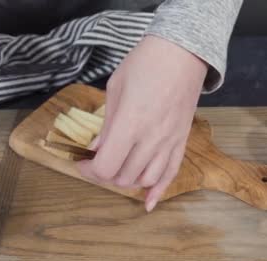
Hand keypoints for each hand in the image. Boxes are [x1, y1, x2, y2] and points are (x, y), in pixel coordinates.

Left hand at [78, 35, 207, 211]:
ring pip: (145, 180)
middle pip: (124, 177)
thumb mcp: (116, 88)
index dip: (89, 170)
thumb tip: (97, 147)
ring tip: (119, 168)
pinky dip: (158, 191)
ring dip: (128, 180)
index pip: (106, 166)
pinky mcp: (181, 141)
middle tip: (98, 162)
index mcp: (130, 123)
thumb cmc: (146, 63)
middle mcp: (151, 138)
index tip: (82, 161)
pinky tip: (148, 202)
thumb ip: (107, 123)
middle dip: (105, 174)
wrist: (183, 52)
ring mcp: (169, 142)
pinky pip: (171, 174)